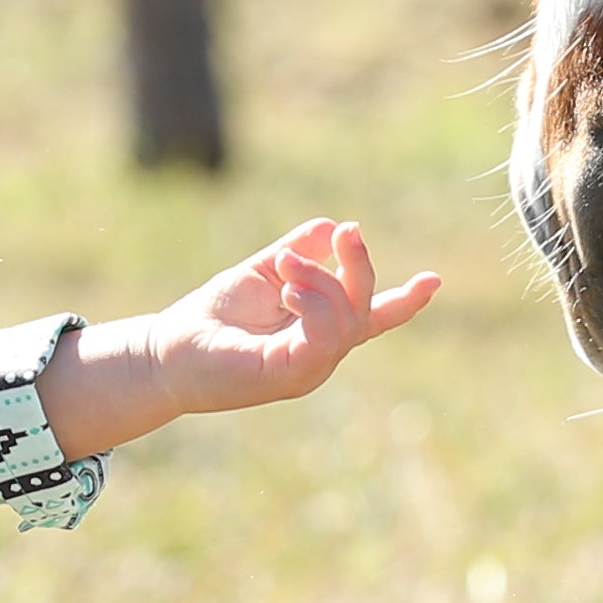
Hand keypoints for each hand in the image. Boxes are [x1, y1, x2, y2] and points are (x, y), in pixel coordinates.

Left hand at [38, 219, 443, 458]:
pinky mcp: (288, 375)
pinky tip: (290, 288)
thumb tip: (330, 226)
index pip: (373, 317)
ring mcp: (308, 368)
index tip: (434, 280)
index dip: (405, 301)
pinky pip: (324, 338)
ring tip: (286, 267)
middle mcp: (321, 353)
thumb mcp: (261, 271)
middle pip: (365, 308)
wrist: (167, 352)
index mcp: (319, 329)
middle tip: (343, 233)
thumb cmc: (211, 316)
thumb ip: (297, 251)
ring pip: (349, 320)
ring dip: (324, 281)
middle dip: (359, 266)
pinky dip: (315, 305)